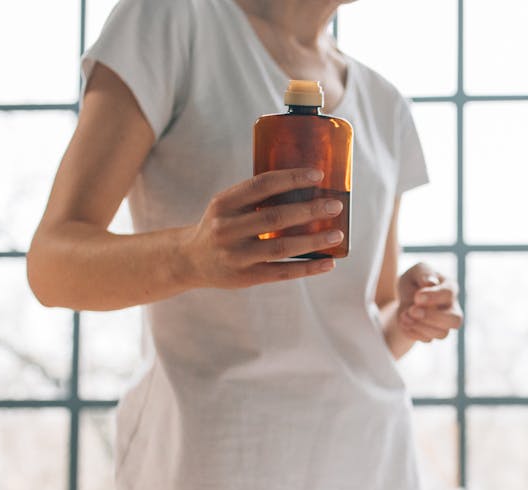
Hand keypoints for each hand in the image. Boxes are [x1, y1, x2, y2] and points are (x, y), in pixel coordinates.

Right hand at [180, 168, 344, 288]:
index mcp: (224, 203)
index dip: (291, 178)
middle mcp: (227, 228)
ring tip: (337, 234)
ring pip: (281, 247)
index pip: (262, 185)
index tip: (318, 175)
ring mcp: (236, 255)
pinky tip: (328, 263)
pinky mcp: (246, 277)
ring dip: (313, 240)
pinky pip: (282, 272)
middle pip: (275, 217)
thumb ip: (254, 197)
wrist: (189, 260)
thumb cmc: (220, 226)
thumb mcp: (227, 206)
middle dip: (309, 209)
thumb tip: (305, 189)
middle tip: (335, 205)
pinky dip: (308, 267)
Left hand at [395, 262, 462, 342]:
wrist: (406, 296)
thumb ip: (424, 274)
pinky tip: (404, 321)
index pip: (449, 294)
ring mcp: (445, 323)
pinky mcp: (434, 333)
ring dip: (420, 326)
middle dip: (431, 317)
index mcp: (450, 287)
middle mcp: (452, 307)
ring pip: (442, 334)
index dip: (433, 297)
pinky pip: (427, 339)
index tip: (417, 297)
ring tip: (404, 315)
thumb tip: (430, 283)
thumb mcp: (416, 271)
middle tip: (412, 310)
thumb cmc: (416, 280)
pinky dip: (412, 332)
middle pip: (455, 320)